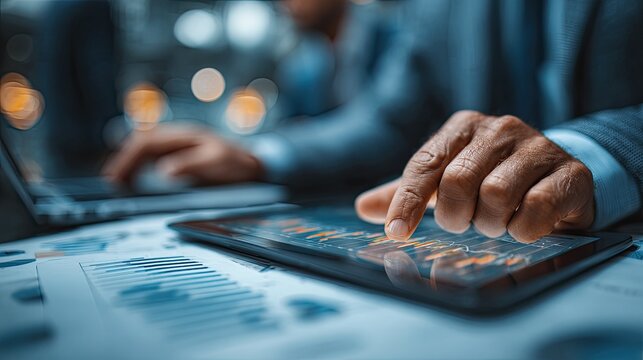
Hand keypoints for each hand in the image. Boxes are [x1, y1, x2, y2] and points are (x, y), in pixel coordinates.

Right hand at [102, 124, 263, 184]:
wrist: (255, 163)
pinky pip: (152, 155)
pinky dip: (139, 166)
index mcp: (183, 136)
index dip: (128, 159)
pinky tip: (134, 179)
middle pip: (140, 143)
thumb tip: (163, 171)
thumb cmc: (238, 162)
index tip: (116, 177)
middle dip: (123, 161)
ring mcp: (178, 144)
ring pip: (144, 148)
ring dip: (129, 163)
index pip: (146, 142)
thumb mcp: (217, 162)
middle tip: (110, 183)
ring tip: (117, 183)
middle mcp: (177, 137)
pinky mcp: (181, 154)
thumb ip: (191, 165)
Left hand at [356, 111, 594, 242]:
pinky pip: (535, 209)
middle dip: (456, 216)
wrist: (557, 178)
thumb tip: (363, 208)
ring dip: (491, 223)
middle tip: (466, 223)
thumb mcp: (445, 182)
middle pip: (458, 181)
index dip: (408, 202)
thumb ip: (406, 193)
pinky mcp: (570, 172)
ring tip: (497, 222)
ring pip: (495, 195)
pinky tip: (525, 226)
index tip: (396, 233)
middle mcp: (499, 128)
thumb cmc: (490, 179)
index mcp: (462, 127)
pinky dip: (523, 229)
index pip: (425, 164)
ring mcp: (538, 146)